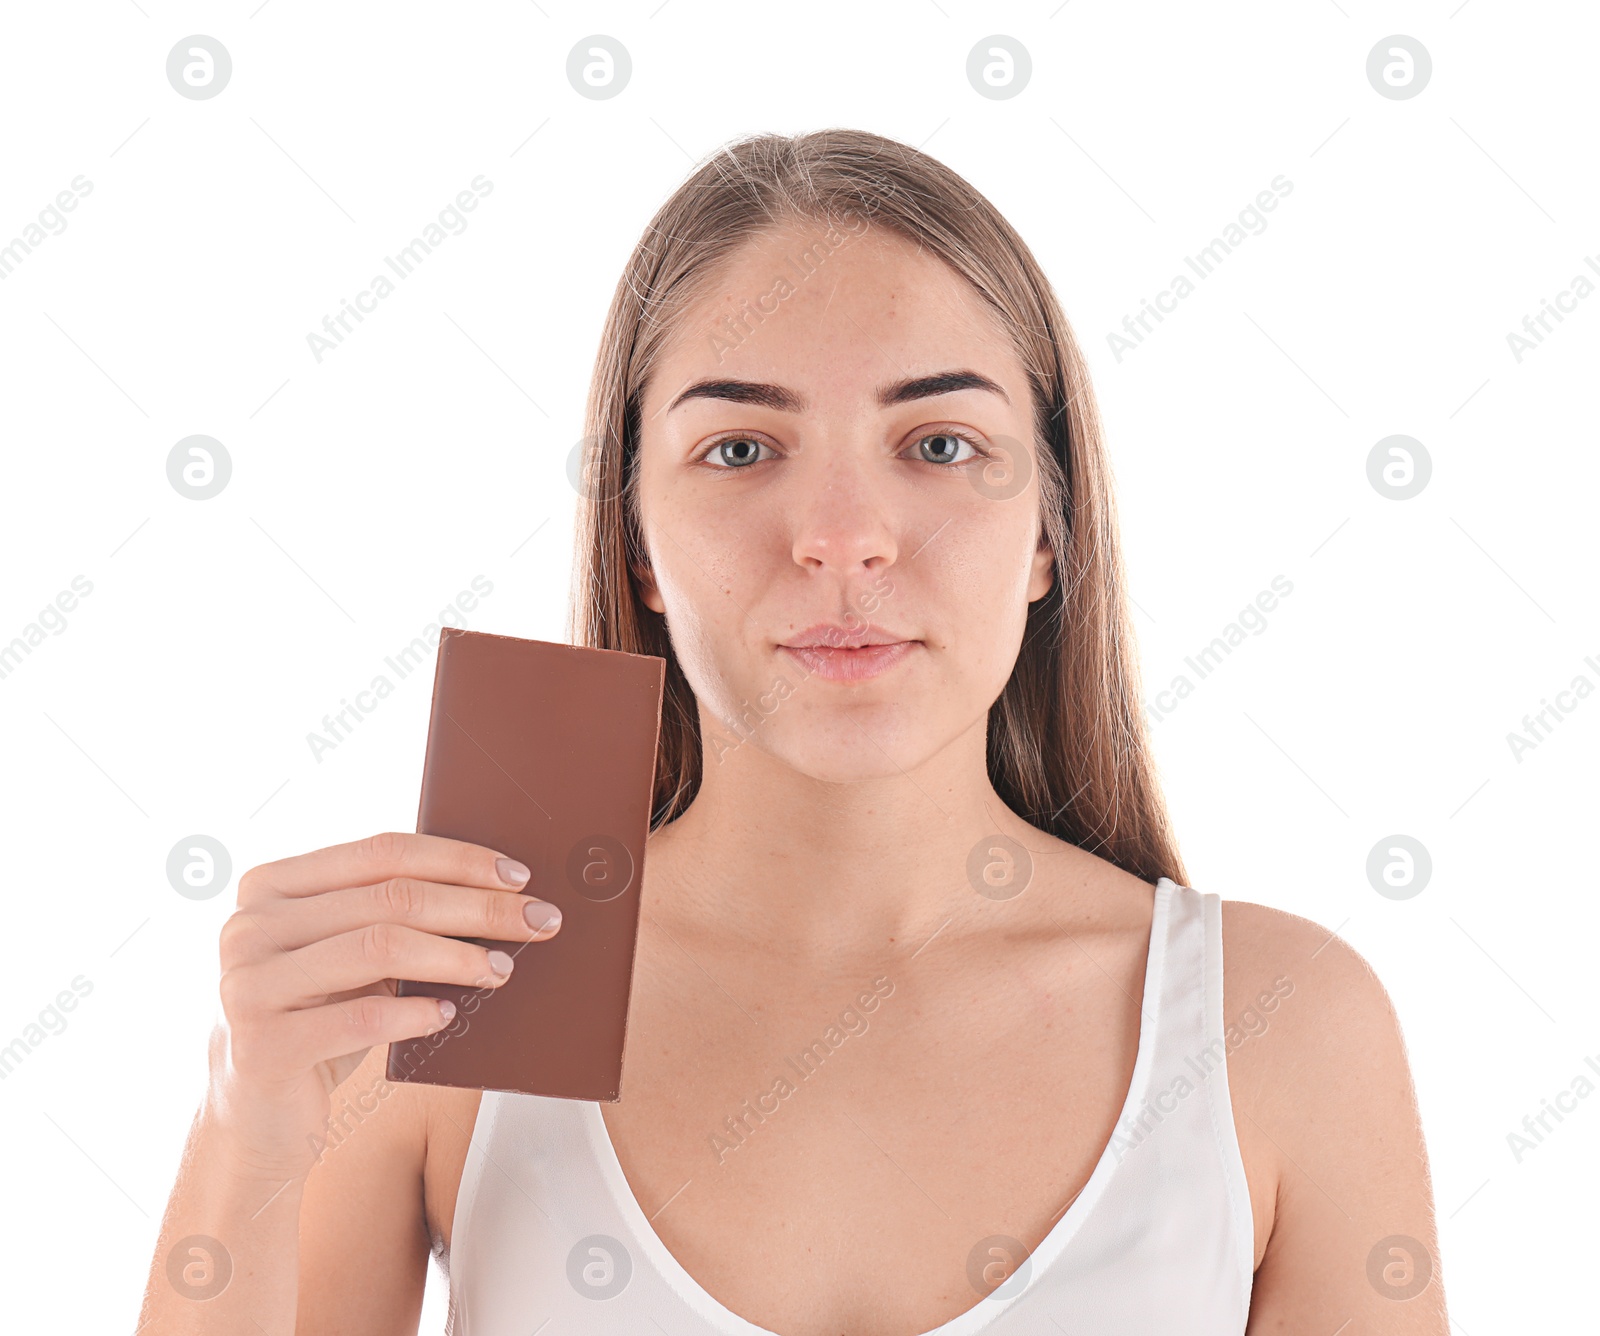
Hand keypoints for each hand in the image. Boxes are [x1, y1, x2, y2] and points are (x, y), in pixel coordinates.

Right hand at [206, 830, 560, 1175]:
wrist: (257, 1116)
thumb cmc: (318, 1020)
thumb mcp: (346, 957)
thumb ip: (388, 916)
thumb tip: (497, 891)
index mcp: (270, 885)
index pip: (382, 852)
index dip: (458, 859)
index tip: (518, 876)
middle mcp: (248, 926)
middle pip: (391, 898)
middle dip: (476, 907)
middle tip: (536, 921)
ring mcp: (246, 985)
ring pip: (379, 947)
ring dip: (456, 955)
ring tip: (501, 969)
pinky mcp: (261, 1046)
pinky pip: (360, 1018)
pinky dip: (415, 1013)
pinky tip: (448, 1015)